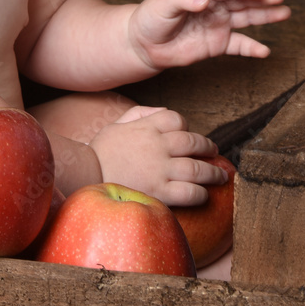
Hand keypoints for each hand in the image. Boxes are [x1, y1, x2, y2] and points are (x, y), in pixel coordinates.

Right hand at [92, 104, 225, 205]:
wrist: (84, 177)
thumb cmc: (99, 153)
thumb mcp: (116, 125)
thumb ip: (140, 113)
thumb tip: (162, 111)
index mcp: (147, 127)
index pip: (177, 119)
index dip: (186, 127)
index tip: (189, 136)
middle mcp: (157, 145)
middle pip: (193, 142)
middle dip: (208, 148)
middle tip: (214, 153)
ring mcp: (160, 169)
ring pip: (198, 168)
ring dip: (213, 172)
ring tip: (220, 176)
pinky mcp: (159, 192)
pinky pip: (190, 192)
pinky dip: (201, 193)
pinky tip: (203, 194)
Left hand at [128, 0, 289, 70]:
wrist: (143, 43)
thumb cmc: (150, 18)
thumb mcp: (162, 4)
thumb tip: (204, 0)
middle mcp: (214, 5)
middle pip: (241, 0)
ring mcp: (217, 24)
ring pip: (246, 18)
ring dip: (265, 16)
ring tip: (284, 13)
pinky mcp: (217, 44)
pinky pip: (238, 45)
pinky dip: (251, 48)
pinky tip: (264, 51)